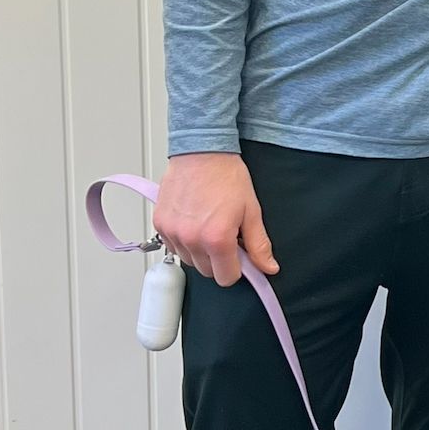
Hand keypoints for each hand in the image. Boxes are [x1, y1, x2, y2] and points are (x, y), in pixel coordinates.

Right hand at [155, 153, 277, 286]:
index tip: (239, 255)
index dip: (236, 268)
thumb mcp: (251, 211)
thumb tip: (268, 267)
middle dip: (219, 260)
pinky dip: (184, 241)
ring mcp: (173, 232)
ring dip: (200, 251)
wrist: (201, 151)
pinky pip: (173, 246)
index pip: (226, 278)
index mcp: (217, 239)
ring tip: (208, 226)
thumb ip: (259, 245)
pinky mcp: (160, 224)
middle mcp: (191, 239)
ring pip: (189, 260)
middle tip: (225, 236)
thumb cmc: (226, 176)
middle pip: (207, 272)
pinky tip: (193, 223)